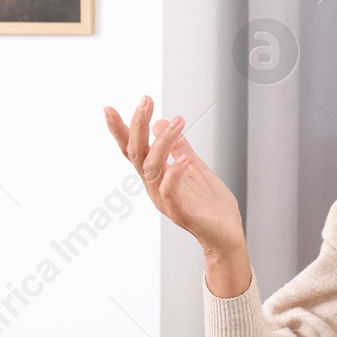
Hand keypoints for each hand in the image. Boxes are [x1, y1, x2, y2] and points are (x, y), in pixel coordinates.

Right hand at [104, 96, 245, 259]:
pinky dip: (175, 172)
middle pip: (137, 154)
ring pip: (152, 167)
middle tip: (145, 101)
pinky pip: (170, 190)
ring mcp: (165, 199)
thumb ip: (179, 148)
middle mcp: (155, 187)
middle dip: (138, 126)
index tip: (109, 108)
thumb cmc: (211, 206)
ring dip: (163, 142)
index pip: (133, 150)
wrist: (227, 235)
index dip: (121, 130)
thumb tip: (161, 124)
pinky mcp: (180, 211)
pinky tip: (183, 158)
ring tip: (177, 122)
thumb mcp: (196, 168)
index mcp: (157, 177)